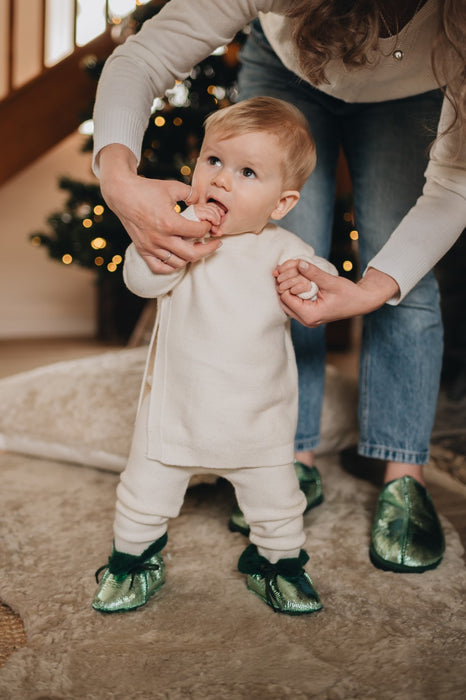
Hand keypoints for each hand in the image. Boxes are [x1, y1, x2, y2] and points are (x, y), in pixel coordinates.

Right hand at [98, 144, 221, 272]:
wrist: (122, 194)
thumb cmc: (147, 189)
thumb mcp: (172, 187)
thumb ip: (190, 194)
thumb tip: (201, 201)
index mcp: (169, 223)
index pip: (198, 232)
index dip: (207, 228)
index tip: (208, 224)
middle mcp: (160, 238)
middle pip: (192, 254)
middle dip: (207, 249)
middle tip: (214, 243)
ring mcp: (151, 246)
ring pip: (178, 263)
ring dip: (190, 257)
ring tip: (195, 248)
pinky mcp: (143, 250)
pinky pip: (160, 268)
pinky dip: (171, 266)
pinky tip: (178, 258)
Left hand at [275, 261, 399, 325]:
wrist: (362, 302)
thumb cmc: (350, 294)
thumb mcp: (331, 282)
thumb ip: (314, 273)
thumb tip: (299, 263)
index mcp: (310, 315)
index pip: (286, 298)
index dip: (284, 282)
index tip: (288, 269)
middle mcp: (307, 321)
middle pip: (283, 302)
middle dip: (283, 285)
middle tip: (286, 270)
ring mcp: (307, 320)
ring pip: (287, 303)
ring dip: (287, 288)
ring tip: (291, 273)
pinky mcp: (309, 315)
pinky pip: (294, 304)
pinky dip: (293, 292)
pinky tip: (296, 280)